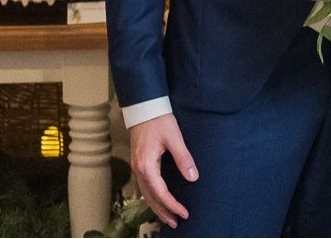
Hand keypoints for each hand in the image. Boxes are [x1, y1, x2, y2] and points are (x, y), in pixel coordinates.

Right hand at [128, 112, 196, 227]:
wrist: (143, 108)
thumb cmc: (159, 120)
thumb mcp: (174, 138)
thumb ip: (184, 158)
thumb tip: (193, 178)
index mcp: (147, 166)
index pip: (161, 193)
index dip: (173, 205)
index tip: (184, 213)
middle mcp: (138, 170)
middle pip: (150, 198)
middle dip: (163, 212)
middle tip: (176, 223)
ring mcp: (136, 167)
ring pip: (145, 194)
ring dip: (156, 207)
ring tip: (167, 218)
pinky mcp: (138, 163)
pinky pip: (143, 187)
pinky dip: (151, 198)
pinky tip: (157, 201)